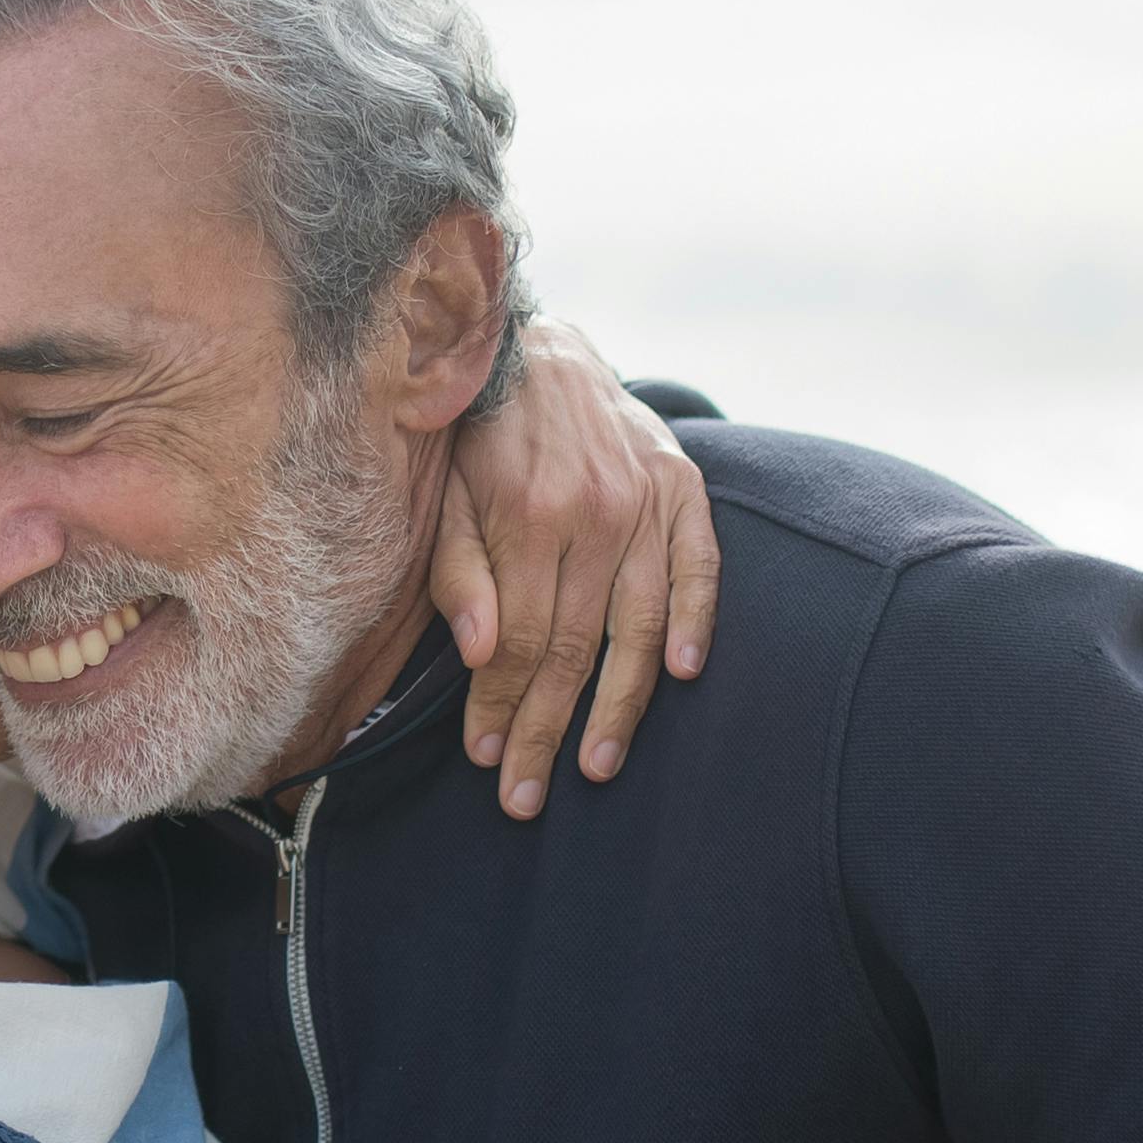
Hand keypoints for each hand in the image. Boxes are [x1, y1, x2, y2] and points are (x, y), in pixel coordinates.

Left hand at [430, 319, 718, 817]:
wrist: (537, 345)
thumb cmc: (477, 435)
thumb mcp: (443, 494)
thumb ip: (458, 572)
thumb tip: (477, 652)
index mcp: (525, 515)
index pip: (516, 640)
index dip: (501, 706)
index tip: (487, 760)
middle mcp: (592, 512)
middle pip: (571, 648)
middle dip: (547, 729)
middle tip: (527, 797)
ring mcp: (645, 501)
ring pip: (637, 626)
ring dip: (618, 704)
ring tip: (596, 765)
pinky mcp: (684, 487)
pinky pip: (699, 567)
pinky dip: (696, 620)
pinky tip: (683, 676)